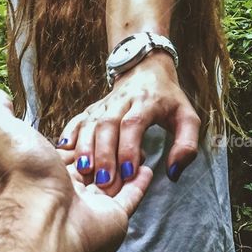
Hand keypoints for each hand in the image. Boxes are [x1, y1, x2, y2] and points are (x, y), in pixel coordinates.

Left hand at [0, 87, 152, 251]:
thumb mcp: (1, 131)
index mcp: (44, 170)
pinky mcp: (113, 216)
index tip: (94, 125)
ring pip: (112, 181)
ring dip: (125, 165)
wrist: (40, 216)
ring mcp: (90, 205)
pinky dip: (140, 183)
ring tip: (139, 147)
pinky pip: (131, 197)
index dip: (79, 140)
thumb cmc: (21, 173)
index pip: (66, 153)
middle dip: (104, 153)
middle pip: (91, 167)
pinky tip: (148, 168)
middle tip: (121, 135)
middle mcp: (66, 190)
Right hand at [57, 51, 200, 188]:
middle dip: (104, 154)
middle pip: (107, 125)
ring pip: (90, 123)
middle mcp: (122, 101)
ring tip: (83, 171)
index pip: (134, 123)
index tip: (128, 172)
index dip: (129, 148)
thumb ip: (187, 145)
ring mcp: (104, 104)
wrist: (146, 70)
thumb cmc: (169, 100)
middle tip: (104, 181)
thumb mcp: (187, 118)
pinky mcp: (92, 108)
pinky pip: (77, 120)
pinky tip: (64, 151)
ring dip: (85, 147)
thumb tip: (174, 173)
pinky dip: (69, 134)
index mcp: (146, 102)